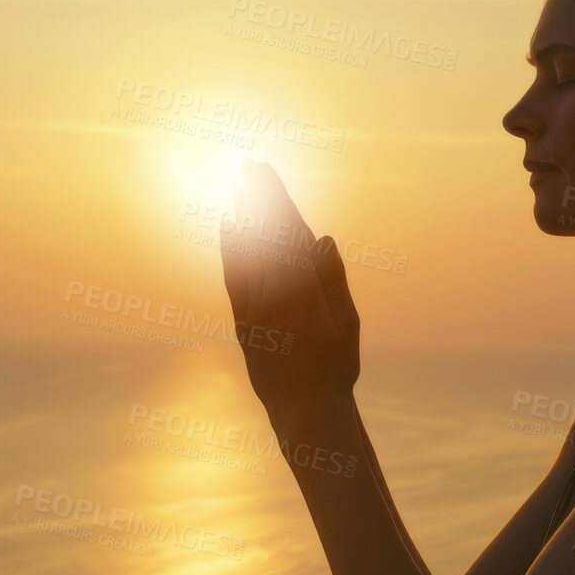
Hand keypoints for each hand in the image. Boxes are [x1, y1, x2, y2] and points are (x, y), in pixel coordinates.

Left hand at [219, 161, 360, 430]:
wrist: (303, 410)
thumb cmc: (335, 368)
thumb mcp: (347, 325)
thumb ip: (333, 280)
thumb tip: (321, 238)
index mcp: (305, 292)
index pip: (287, 232)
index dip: (275, 199)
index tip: (266, 173)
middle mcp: (274, 296)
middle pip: (263, 235)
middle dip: (255, 197)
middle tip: (247, 164)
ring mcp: (254, 309)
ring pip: (245, 251)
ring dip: (240, 214)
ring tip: (235, 184)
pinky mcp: (242, 322)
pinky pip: (233, 277)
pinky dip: (228, 249)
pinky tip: (227, 225)